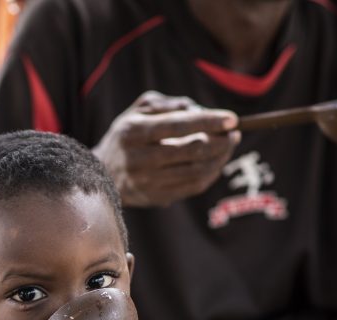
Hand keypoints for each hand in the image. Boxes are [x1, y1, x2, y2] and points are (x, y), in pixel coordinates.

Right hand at [93, 91, 240, 206]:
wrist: (101, 173)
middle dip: (220, 141)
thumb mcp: (138, 111)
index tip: (232, 119)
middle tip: (234, 133)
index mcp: (134, 132)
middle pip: (191, 151)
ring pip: (196, 172)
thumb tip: (199, 110)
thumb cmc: (126, 135)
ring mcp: (147, 182)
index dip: (208, 122)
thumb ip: (168, 104)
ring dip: (220, 158)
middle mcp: (139, 159)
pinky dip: (210, 174)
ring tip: (228, 145)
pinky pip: (192, 187)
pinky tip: (216, 162)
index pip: (177, 126)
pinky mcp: (155, 198)